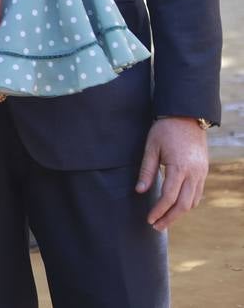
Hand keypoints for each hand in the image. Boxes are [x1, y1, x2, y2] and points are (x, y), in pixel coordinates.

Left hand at [137, 116, 208, 230]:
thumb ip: (146, 171)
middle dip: (170, 218)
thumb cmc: (165, 130)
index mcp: (179, 167)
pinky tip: (176, 207)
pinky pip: (197, 193)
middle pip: (183, 204)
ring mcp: (201, 173)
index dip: (159, 211)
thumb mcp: (151, 148)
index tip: (149, 219)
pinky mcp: (203, 171)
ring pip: (193, 201)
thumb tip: (140, 191)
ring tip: (165, 220)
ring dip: (179, 213)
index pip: (169, 197)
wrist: (187, 116)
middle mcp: (194, 173)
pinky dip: (188, 203)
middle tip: (156, 227)